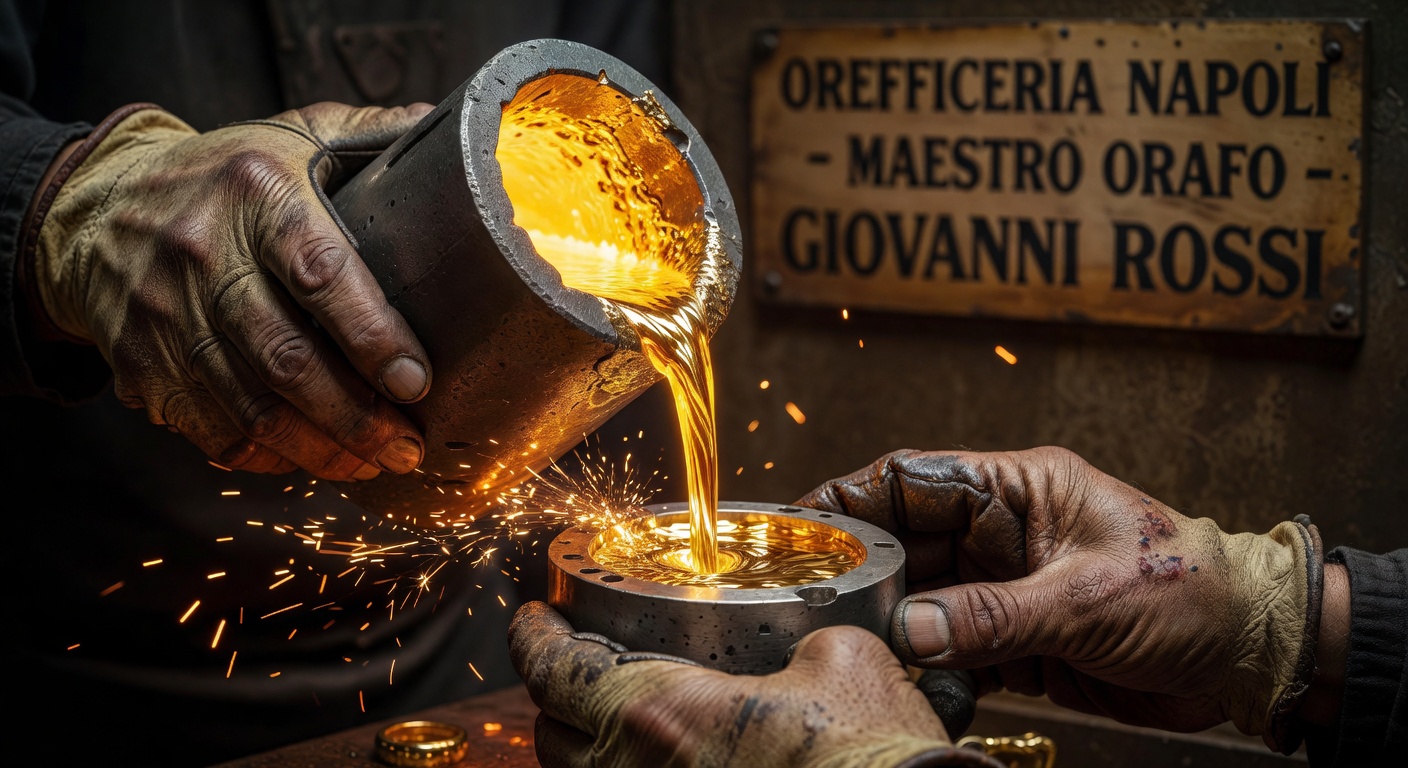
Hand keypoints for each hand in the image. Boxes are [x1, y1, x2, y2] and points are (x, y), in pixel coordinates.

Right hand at [27, 102, 433, 479]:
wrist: (94, 206)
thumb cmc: (221, 175)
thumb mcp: (290, 134)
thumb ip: (370, 136)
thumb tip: (455, 133)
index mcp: (256, 193)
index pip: (319, 273)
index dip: (371, 334)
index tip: (416, 381)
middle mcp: (203, 256)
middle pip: (286, 358)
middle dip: (356, 416)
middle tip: (407, 447)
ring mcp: (166, 317)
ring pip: (251, 408)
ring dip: (320, 450)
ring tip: (374, 464)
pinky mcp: (142, 365)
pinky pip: (212, 429)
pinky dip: (267, 457)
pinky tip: (311, 459)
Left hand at [508, 601, 1003, 767]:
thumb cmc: (868, 760)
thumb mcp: (843, 665)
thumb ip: (806, 644)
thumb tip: (809, 649)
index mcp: (658, 714)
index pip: (554, 666)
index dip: (533, 635)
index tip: (532, 617)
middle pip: (551, 732)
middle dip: (557, 693)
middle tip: (580, 662)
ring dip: (589, 744)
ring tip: (624, 716)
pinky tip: (668, 760)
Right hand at [796, 447, 1322, 753]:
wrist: (1248, 653)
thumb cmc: (1188, 591)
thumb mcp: (1086, 599)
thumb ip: (992, 615)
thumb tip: (908, 628)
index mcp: (1020, 489)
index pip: (915, 480)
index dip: (852, 499)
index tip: (799, 524)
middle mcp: (1006, 532)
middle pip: (908, 542)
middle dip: (861, 570)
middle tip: (811, 600)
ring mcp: (1008, 584)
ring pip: (924, 597)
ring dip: (891, 623)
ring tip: (849, 645)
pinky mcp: (1019, 636)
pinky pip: (954, 645)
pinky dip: (928, 664)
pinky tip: (903, 678)